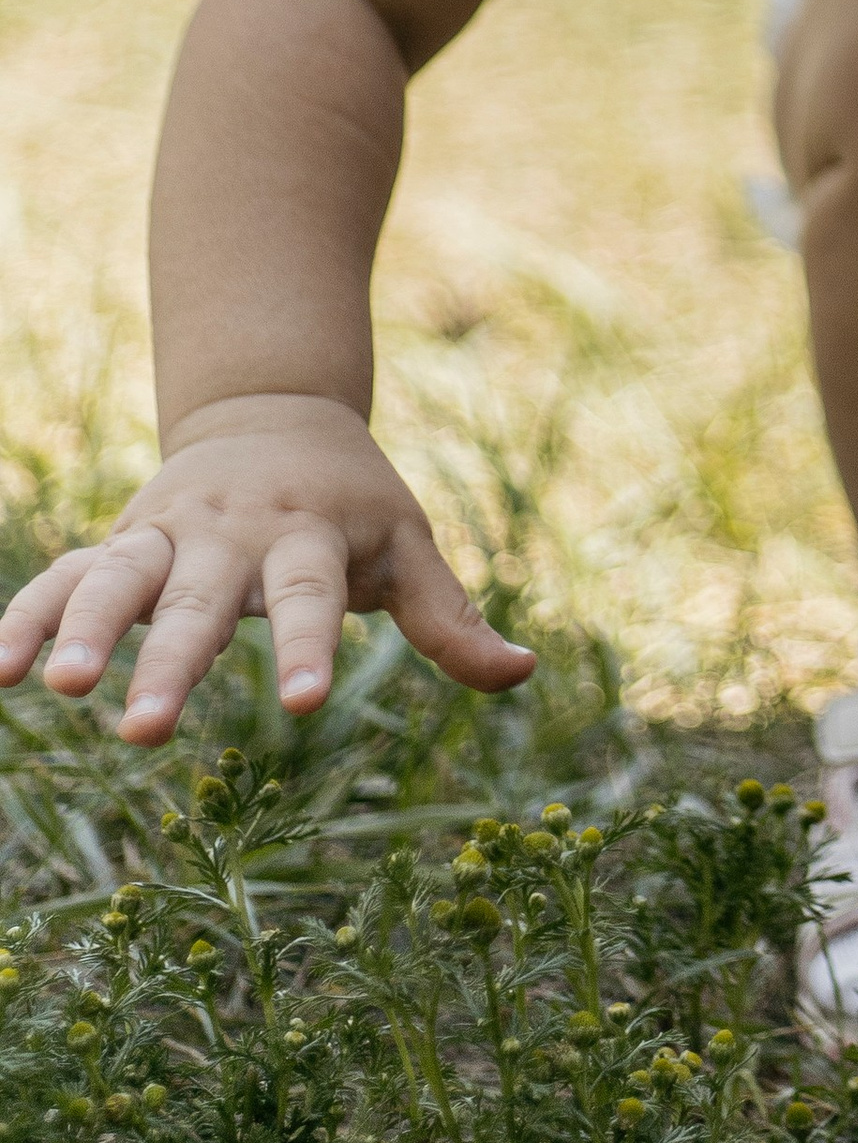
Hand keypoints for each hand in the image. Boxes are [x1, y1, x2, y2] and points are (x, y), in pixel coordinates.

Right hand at [0, 394, 536, 744]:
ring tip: (60, 688)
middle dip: (172, 664)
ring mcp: (169, 537)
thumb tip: (524, 674)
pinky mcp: (122, 544)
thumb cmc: (353, 501)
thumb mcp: (409, 545)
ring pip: (118, 580)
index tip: (300, 705)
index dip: (308, 648)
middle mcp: (233, 535)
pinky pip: (63, 577)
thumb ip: (451, 619)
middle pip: (201, 602)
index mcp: (310, 535)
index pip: (313, 598)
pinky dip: (29, 617)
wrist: (277, 411)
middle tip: (143, 731)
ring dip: (86, 630)